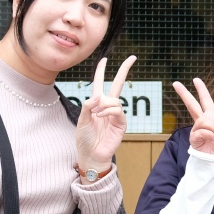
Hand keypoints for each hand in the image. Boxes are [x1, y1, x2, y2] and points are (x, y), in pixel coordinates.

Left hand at [74, 55, 136, 171]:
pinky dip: (108, 111)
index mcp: (96, 104)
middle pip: (118, 84)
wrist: (91, 155)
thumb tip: (98, 95)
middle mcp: (107, 107)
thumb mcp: (81, 120)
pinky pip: (117, 110)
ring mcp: (115, 114)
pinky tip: (101, 117)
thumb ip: (87, 106)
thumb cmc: (85, 139)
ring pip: (114, 100)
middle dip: (124, 70)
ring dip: (103, 105)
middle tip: (132, 57)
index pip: (100, 83)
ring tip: (96, 115)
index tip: (104, 59)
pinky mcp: (121, 123)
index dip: (101, 71)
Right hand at [173, 77, 213, 157]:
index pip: (205, 101)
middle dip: (184, 94)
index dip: (201, 90)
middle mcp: (202, 122)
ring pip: (203, 120)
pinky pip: (201, 131)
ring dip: (213, 127)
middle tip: (175, 83)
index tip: (195, 80)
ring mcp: (197, 130)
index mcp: (212, 118)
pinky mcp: (194, 139)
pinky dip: (210, 134)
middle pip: (191, 105)